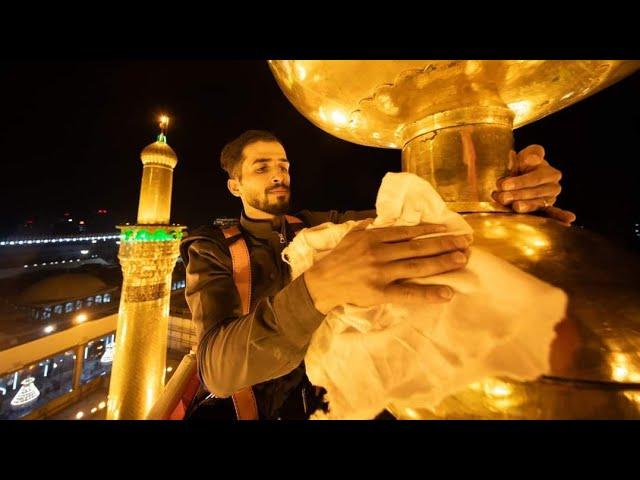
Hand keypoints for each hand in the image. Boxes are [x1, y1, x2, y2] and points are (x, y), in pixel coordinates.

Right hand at [304, 221, 471, 313]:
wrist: (321, 283)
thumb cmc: (338, 259)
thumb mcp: (352, 236)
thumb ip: (369, 227)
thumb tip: (382, 221)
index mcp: (373, 237)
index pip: (407, 232)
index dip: (428, 229)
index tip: (447, 228)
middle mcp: (379, 252)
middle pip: (418, 247)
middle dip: (444, 244)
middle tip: (465, 242)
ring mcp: (380, 273)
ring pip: (417, 266)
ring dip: (442, 263)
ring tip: (461, 260)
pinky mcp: (379, 292)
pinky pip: (408, 292)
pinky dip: (428, 293)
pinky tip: (446, 293)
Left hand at [492, 144, 575, 224]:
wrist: (519, 178)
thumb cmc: (522, 165)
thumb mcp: (525, 156)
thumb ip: (530, 155)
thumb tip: (532, 158)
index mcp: (551, 173)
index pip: (535, 178)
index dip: (520, 182)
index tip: (504, 184)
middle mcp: (554, 187)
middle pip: (535, 192)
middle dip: (518, 195)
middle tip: (503, 196)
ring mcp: (550, 201)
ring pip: (538, 205)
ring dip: (525, 206)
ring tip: (514, 206)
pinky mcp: (545, 211)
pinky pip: (553, 214)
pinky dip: (561, 216)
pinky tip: (570, 219)